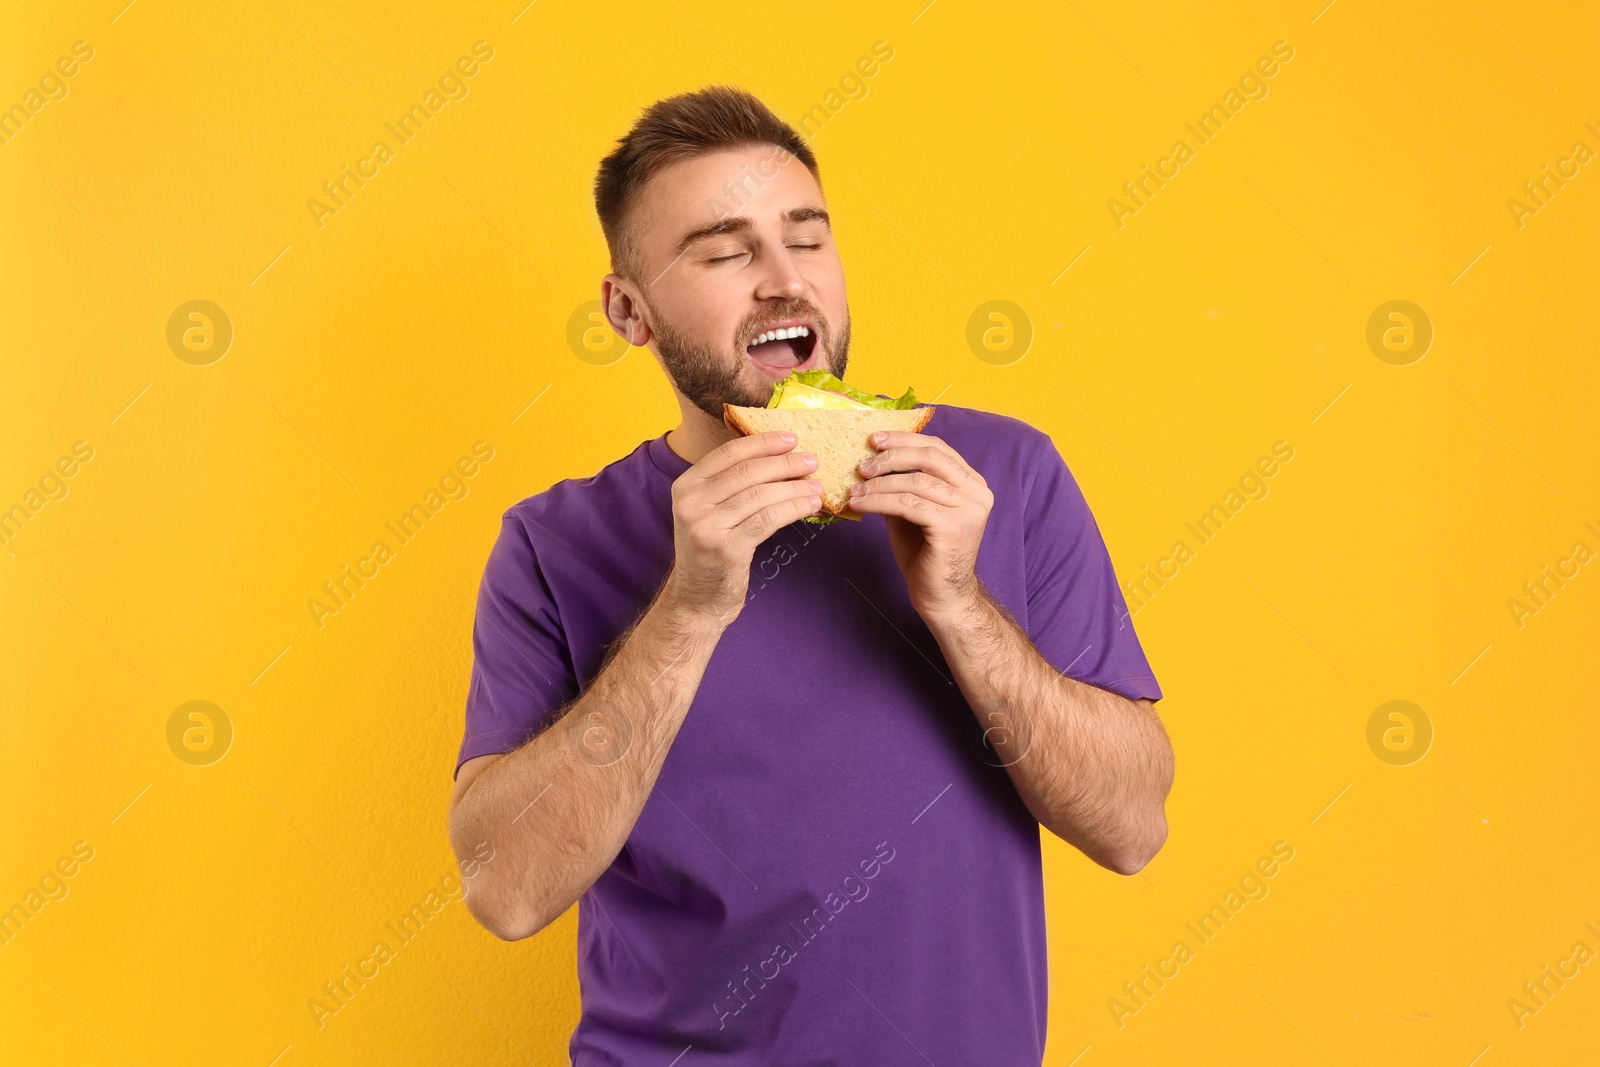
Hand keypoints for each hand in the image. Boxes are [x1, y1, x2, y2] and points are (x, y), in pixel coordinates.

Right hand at [660, 431, 822, 624]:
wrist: (696, 598)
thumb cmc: (710, 550)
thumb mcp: (707, 511)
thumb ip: (729, 485)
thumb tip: (777, 457)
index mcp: (686, 486)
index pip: (728, 453)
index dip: (763, 443)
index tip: (791, 439)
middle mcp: (691, 503)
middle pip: (748, 472)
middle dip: (785, 464)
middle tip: (812, 461)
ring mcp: (707, 526)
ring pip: (761, 496)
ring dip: (794, 489)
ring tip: (816, 487)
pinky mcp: (726, 548)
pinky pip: (768, 520)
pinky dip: (793, 509)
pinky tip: (809, 506)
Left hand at [847, 430, 992, 620]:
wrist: (941, 596)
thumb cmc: (925, 555)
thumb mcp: (910, 511)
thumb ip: (900, 485)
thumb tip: (868, 462)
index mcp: (971, 483)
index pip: (937, 448)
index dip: (904, 439)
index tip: (874, 439)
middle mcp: (977, 492)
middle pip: (929, 458)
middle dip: (891, 457)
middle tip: (862, 465)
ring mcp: (969, 509)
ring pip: (916, 481)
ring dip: (879, 483)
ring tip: (855, 489)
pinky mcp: (954, 527)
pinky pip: (909, 504)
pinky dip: (880, 501)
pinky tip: (861, 505)